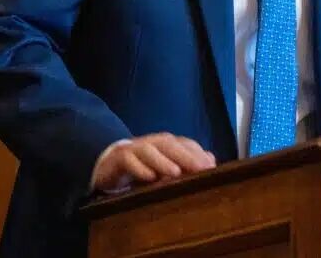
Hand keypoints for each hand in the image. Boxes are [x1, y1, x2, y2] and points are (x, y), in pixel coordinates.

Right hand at [92, 133, 216, 191]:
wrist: (108, 163)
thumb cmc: (143, 166)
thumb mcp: (166, 165)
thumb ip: (188, 161)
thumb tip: (211, 159)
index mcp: (166, 143)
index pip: (185, 144)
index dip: (198, 154)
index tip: (212, 167)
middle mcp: (152, 142)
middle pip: (170, 145)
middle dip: (186, 156)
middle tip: (201, 169)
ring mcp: (135, 148)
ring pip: (149, 150)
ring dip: (162, 161)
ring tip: (176, 173)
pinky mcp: (118, 158)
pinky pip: (128, 161)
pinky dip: (139, 168)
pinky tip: (149, 178)